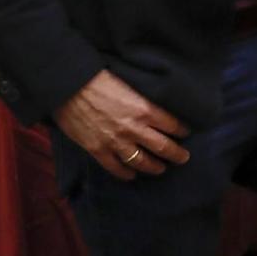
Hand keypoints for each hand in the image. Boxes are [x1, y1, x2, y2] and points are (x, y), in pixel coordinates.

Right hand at [54, 70, 190, 180]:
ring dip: (154, 167)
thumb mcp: (132, 86)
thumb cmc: (101, 79)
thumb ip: (144, 102)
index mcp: (145, 109)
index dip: (182, 130)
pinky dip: (126, 174)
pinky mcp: (98, 150)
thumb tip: (155, 110)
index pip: (172, 124)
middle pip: (163, 147)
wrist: (70, 87)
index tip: (186, 133)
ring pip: (141, 161)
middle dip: (177, 154)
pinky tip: (132, 175)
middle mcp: (134, 129)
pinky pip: (115, 168)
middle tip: (183, 158)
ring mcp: (115, 142)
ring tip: (161, 169)